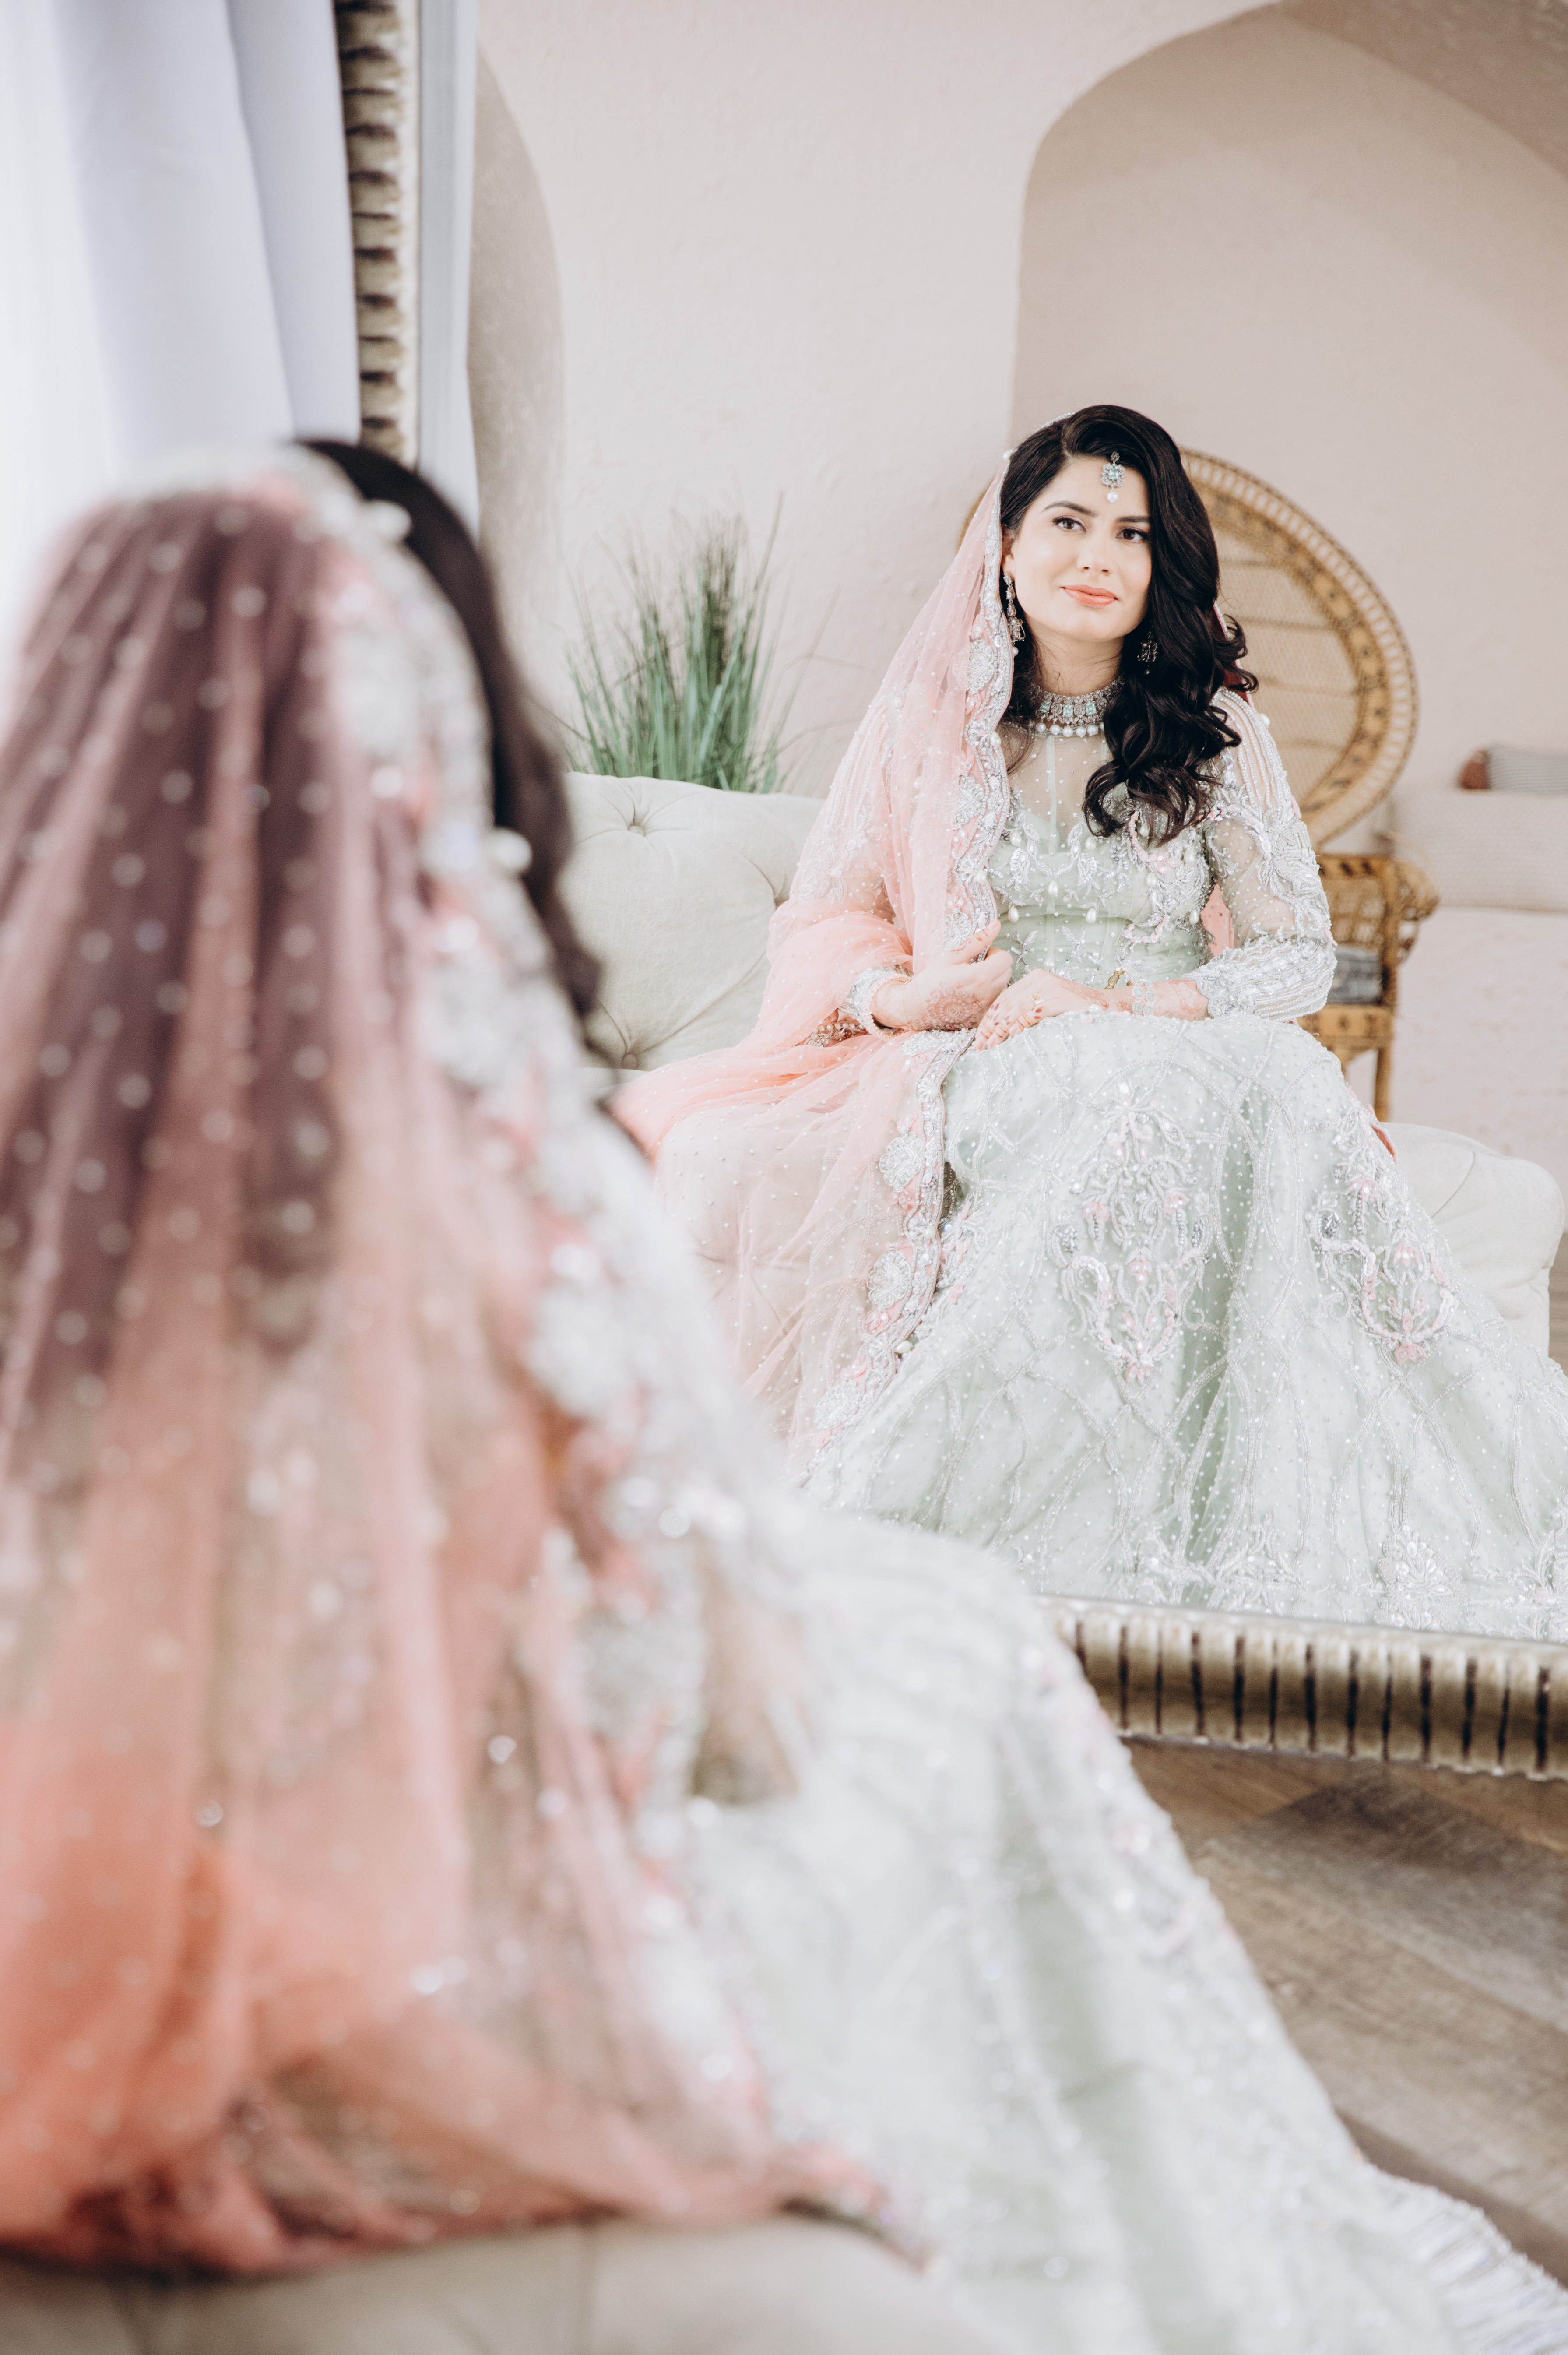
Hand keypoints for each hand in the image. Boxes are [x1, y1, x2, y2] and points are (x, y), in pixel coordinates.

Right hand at [870, 949, 1010, 1032]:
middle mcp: (987, 995)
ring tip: (971, 983)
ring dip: (993, 981)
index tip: (980, 956)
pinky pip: (995, 1003)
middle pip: (1007, 972)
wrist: (916, 1010)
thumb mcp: (952, 957)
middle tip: (974, 968)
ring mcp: (986, 1010)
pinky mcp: (982, 1019)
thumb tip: (996, 925)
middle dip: (995, 966)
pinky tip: (970, 996)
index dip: (994, 953)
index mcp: (980, 976)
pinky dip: (988, 997)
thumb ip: (977, 941)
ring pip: (1003, 988)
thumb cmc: (930, 981)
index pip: (1006, 958)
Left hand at [974, 969, 1096, 1049]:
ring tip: (992, 1045)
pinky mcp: (1060, 998)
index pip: (1003, 998)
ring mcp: (1050, 987)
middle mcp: (1040, 979)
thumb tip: (1001, 1030)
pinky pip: (1034, 1010)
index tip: (979, 1037)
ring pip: (1016, 1008)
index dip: (988, 1018)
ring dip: (1001, 1029)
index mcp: (1034, 978)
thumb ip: (1027, 1010)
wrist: (1107, 1005)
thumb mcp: (1047, 1005)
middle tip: (980, 1046)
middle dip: (990, 1026)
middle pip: (1006, 1003)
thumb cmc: (1075, 1010)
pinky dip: (1021, 1023)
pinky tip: (1012, 1034)